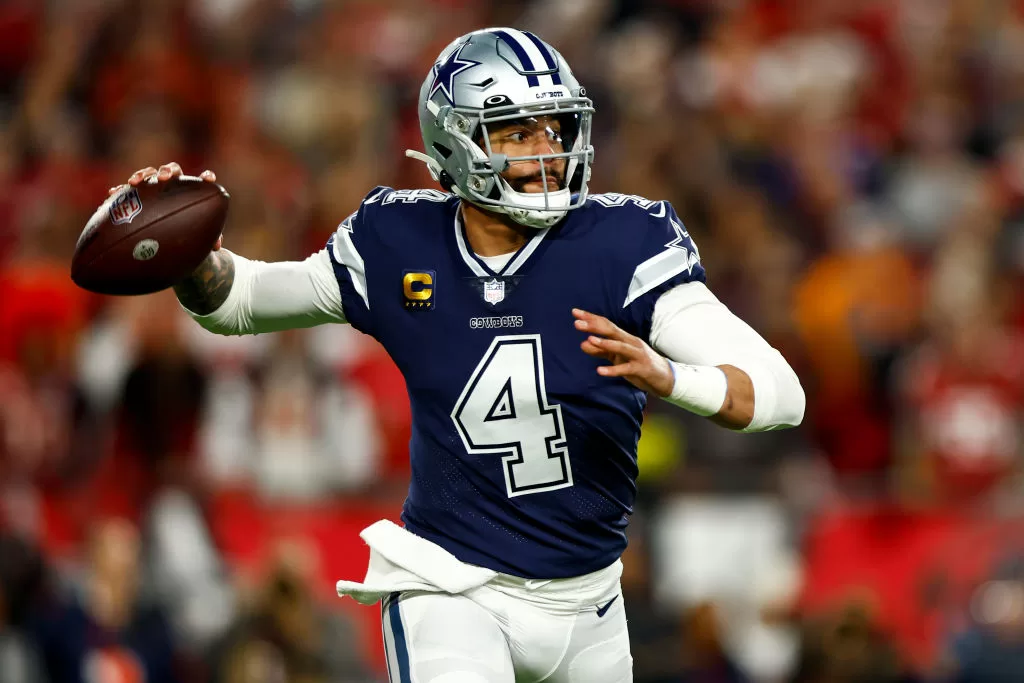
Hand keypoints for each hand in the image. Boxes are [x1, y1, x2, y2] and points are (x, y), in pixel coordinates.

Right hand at [108, 162, 222, 249]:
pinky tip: (112, 194)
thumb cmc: (189, 235)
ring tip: (134, 182)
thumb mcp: (199, 239)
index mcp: (192, 192)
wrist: (171, 238)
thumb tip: (216, 247)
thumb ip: (208, 239)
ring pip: (149, 174)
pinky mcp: (139, 194)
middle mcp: (175, 185)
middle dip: (167, 170)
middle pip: (172, 170)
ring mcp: (155, 188)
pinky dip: (121, 190)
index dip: (206, 177)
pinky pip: (128, 190)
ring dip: (142, 174)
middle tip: (163, 178)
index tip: (208, 178)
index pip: (202, 181)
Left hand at [573, 308, 673, 396]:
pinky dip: (613, 370)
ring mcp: (637, 354)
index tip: (575, 313)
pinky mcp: (641, 368)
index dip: (591, 318)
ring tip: (590, 340)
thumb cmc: (639, 365)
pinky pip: (626, 368)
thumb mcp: (617, 357)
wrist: (665, 378)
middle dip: (594, 326)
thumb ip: (601, 351)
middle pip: (612, 330)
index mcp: (624, 337)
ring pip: (621, 346)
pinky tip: (600, 371)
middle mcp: (631, 342)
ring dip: (605, 343)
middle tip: (577, 323)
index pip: (606, 324)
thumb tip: (583, 343)